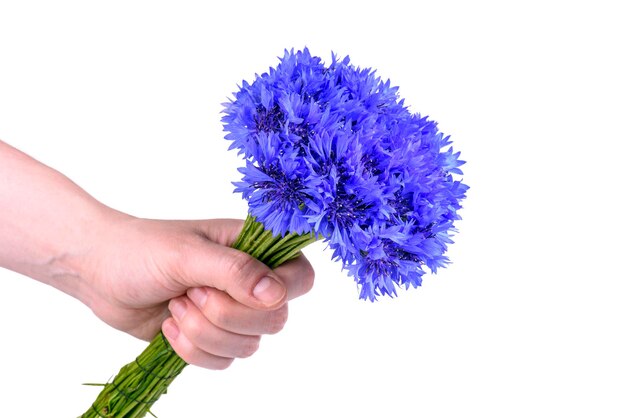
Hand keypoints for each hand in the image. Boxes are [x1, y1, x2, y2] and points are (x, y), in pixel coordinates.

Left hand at [76, 215, 314, 369]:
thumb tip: (276, 293)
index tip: (244, 292)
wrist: (100, 272)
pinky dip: (193, 351)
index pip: (299, 276)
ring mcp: (230, 313)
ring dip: (205, 332)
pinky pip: (222, 362)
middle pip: (275, 319)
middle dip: (227, 316)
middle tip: (193, 293)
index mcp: (253, 250)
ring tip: (176, 307)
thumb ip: (235, 271)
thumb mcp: (188, 254)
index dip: (281, 291)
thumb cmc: (142, 250)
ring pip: (248, 346)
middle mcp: (248, 283)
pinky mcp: (210, 337)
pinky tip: (170, 327)